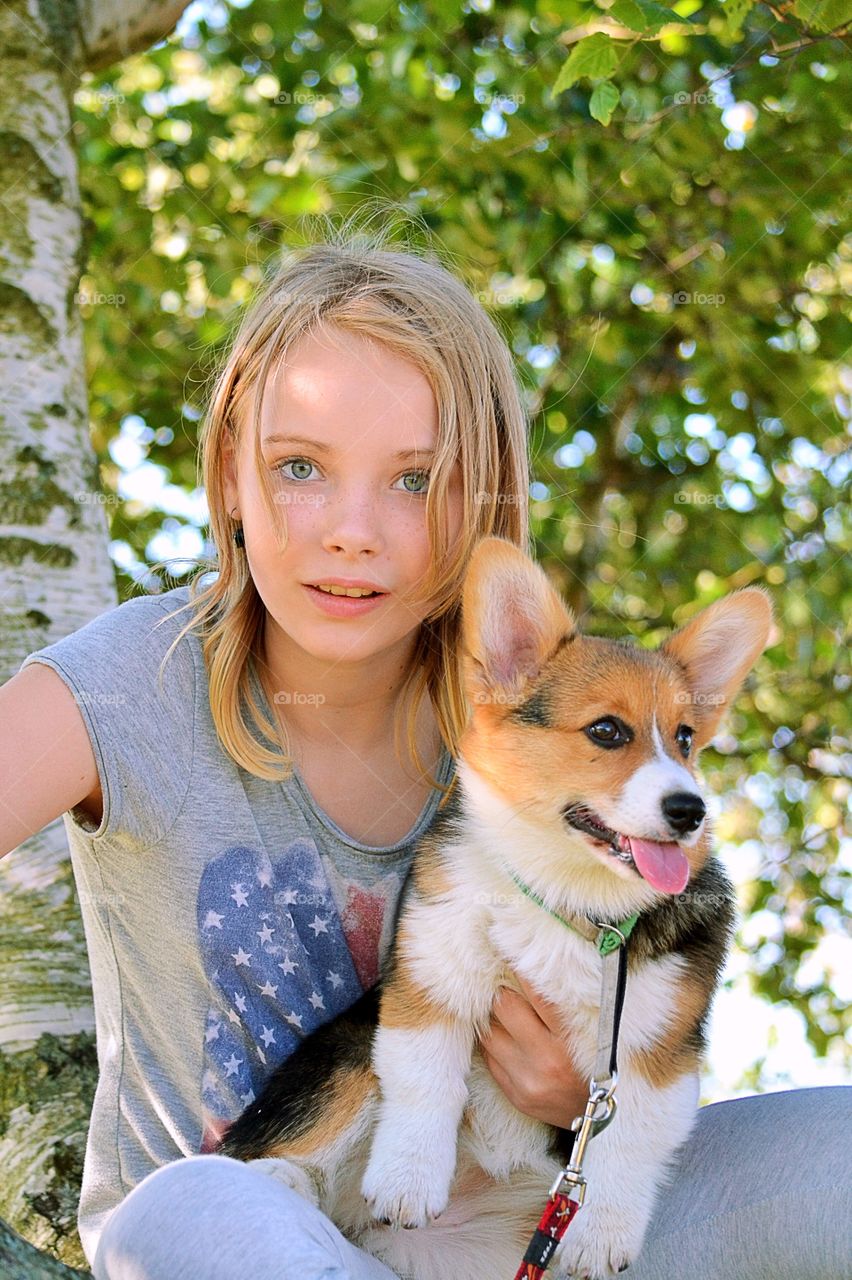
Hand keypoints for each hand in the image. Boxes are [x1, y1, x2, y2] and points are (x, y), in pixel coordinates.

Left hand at [477, 971, 587, 1128]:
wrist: (601, 1117)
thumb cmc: (599, 1064)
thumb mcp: (592, 1033)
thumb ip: (566, 1005)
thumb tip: (533, 970)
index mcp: (571, 1041)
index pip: (538, 994)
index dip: (523, 971)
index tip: (516, 955)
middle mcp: (546, 1061)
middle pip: (504, 1007)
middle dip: (503, 991)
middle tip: (506, 983)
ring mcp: (527, 1080)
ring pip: (489, 1031)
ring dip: (494, 1018)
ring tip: (504, 1010)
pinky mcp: (515, 1095)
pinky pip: (489, 1057)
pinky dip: (493, 1042)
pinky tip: (504, 1036)